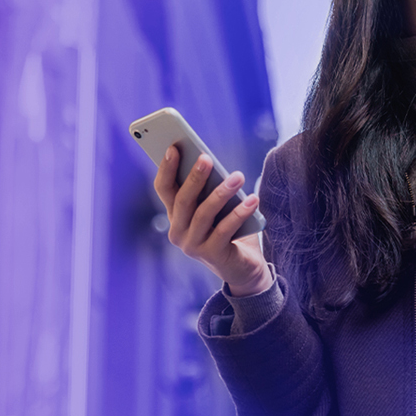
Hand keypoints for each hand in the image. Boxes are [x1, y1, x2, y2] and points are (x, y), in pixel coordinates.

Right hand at [152, 145, 271, 295]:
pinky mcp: (212, 255)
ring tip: (238, 176)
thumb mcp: (216, 207)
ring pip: (203, 213)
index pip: (163, 189)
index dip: (166, 168)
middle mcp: (177, 231)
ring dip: (221, 193)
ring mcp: (192, 245)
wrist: (242, 268)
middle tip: (206, 158)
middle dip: (194, 177)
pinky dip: (239, 213)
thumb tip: (210, 163)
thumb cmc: (228, 229)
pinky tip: (252, 200)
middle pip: (182, 200)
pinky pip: (225, 230)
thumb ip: (208, 190)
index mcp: (174, 215)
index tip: (174, 147)